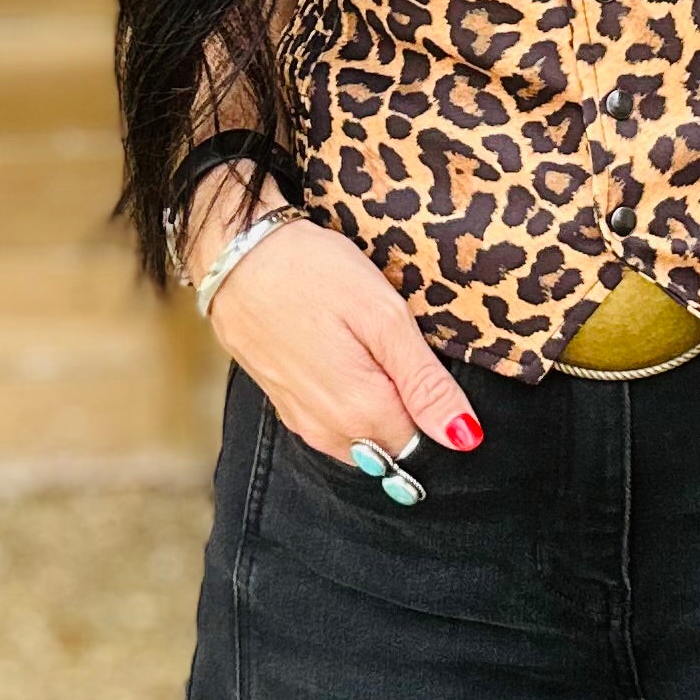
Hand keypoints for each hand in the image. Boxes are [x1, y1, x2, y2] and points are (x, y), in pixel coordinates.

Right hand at [207, 214, 483, 465]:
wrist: (236, 254)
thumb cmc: (313, 274)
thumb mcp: (384, 317)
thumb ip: (425, 382)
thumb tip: (464, 437)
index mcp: (363, 413)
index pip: (424, 443)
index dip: (436, 408)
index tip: (425, 366)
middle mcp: (330, 432)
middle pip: (393, 444)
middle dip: (408, 410)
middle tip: (395, 349)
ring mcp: (303, 422)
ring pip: (363, 439)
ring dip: (378, 406)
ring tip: (368, 348)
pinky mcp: (285, 406)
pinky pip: (333, 425)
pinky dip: (349, 402)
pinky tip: (344, 358)